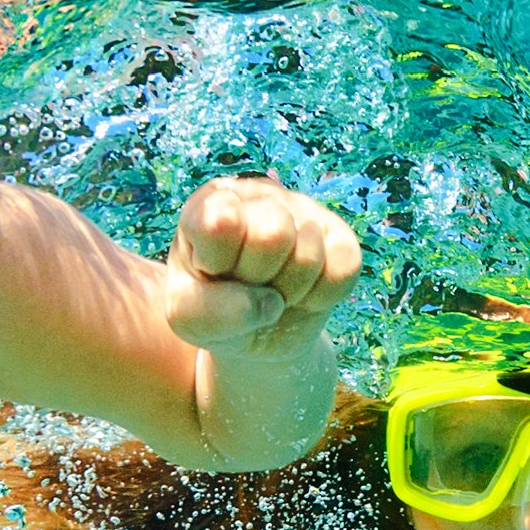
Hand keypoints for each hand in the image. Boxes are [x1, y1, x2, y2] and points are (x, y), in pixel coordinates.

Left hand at [166, 177, 361, 354]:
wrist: (256, 333)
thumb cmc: (215, 310)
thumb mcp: (187, 317)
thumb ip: (206, 311)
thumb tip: (270, 302)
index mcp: (213, 202)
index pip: (223, 221)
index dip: (218, 262)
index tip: (209, 270)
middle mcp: (262, 196)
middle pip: (273, 235)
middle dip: (258, 278)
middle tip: (246, 283)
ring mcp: (305, 212)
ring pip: (309, 256)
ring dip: (288, 292)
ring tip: (272, 290)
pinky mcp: (341, 239)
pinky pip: (343, 271)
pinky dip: (320, 297)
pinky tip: (303, 292)